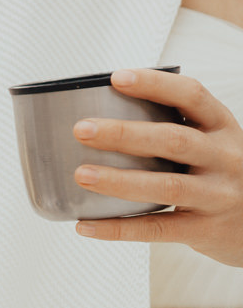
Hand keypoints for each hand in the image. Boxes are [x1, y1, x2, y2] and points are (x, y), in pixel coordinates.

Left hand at [72, 68, 242, 266]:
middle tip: (82, 130)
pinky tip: (86, 225)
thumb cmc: (223, 177)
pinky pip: (157, 228)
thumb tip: (104, 120)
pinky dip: (118, 227)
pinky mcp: (205, 229)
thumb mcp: (214, 145)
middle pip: (174, 140)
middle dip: (124, 133)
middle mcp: (225, 158)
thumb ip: (176, 131)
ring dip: (119, 180)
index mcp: (222, 129)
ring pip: (167, 185)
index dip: (155, 85)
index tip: (117, 78)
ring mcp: (217, 195)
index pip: (192, 96)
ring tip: (81, 175)